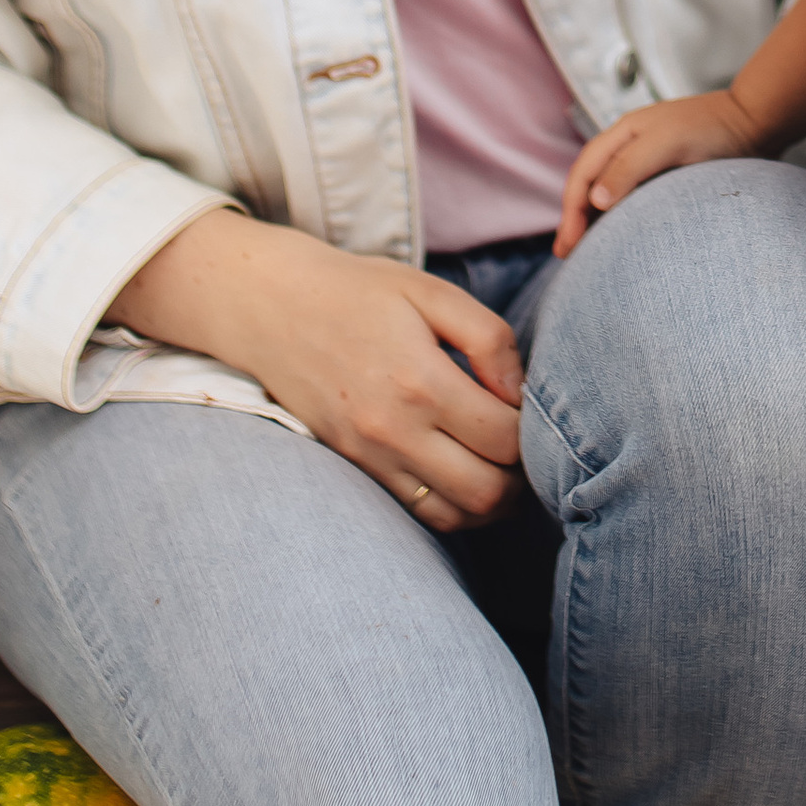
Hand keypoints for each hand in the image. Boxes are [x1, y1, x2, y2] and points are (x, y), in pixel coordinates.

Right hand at [113, 209, 525, 533]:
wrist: (271, 306)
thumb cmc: (359, 291)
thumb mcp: (432, 292)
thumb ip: (489, 338)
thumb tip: (521, 391)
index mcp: (421, 382)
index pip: (505, 439)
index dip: (535, 432)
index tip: (533, 409)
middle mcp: (394, 430)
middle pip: (486, 491)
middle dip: (522, 477)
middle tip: (529, 448)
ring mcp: (370, 456)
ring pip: (453, 514)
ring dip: (492, 501)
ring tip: (503, 467)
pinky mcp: (354, 466)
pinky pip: (417, 511)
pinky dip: (453, 506)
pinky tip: (466, 475)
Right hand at [556, 89, 759, 252]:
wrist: (758, 123)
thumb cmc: (714, 128)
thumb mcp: (667, 143)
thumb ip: (629, 167)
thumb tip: (595, 200)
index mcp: (623, 134)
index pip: (583, 174)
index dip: (571, 210)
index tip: (568, 244)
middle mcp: (631, 147)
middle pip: (591, 185)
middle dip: (575, 219)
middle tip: (567, 255)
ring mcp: (650, 162)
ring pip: (611, 194)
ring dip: (596, 221)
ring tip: (588, 253)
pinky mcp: (670, 177)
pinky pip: (635, 200)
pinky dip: (621, 219)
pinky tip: (622, 238)